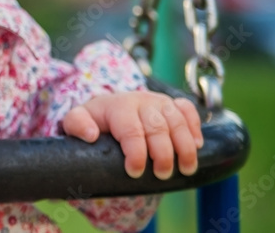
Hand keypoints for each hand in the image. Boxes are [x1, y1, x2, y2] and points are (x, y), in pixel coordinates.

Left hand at [62, 91, 203, 179]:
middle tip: (162, 174)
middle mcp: (141, 101)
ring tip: (186, 169)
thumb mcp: (77, 120)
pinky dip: (195, 126)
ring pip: (177, 121)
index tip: (135, 172)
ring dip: (185, 146)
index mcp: (118, 106)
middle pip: (158, 127)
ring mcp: (160, 102)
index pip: (131, 130)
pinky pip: (188, 110)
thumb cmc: (95, 120)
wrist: (109, 108)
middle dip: (162, 154)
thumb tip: (90, 135)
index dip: (136, 153)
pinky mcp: (173, 105)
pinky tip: (198, 146)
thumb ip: (76, 124)